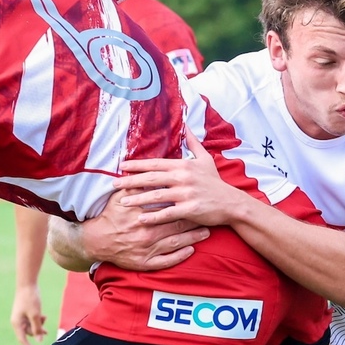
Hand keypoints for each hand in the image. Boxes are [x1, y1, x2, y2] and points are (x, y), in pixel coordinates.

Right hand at [10, 284, 46, 344]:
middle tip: (46, 328)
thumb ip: (37, 328)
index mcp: (17, 323)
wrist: (27, 284)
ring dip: (39, 324)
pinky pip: (32, 320)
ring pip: (31, 326)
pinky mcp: (25, 312)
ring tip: (45, 317)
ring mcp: (21, 317)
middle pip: (28, 333)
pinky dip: (38, 319)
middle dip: (38, 331)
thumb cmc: (30, 299)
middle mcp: (17, 322)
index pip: (22, 340)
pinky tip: (44, 315)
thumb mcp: (35, 315)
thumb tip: (40, 340)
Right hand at [82, 188, 208, 270]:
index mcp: (143, 213)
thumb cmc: (110, 216)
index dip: (186, 203)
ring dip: (192, 238)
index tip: (198, 199)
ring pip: (175, 243)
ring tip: (206, 233)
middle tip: (209, 217)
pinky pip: (166, 261)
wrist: (96, 240)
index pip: (170, 206)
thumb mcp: (120, 197)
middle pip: (177, 224)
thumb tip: (151, 171)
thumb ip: (136, 185)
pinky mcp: (145, 263)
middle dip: (194, 221)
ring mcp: (147, 249)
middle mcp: (147, 232)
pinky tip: (191, 251)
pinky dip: (179, 256)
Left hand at [113, 131, 243, 226]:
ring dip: (137, 199)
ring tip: (122, 202)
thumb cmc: (215, 182)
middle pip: (151, 178)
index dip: (137, 165)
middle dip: (131, 181)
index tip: (122, 166)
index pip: (155, 164)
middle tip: (113, 185)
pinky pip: (167, 213)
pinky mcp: (190, 209)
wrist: (231, 203)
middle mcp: (183, 178)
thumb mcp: (205, 159)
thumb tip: (186, 126)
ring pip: (156, 196)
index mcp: (183, 165)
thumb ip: (193, 143)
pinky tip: (141, 219)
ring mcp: (186, 194)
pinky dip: (153, 217)